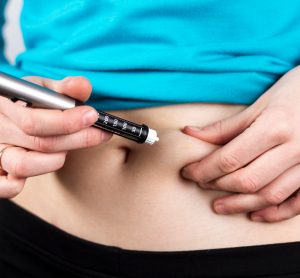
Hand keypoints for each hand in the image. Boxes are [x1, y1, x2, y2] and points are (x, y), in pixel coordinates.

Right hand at [0, 75, 111, 197]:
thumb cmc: (28, 100)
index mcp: (6, 105)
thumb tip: (82, 86)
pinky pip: (5, 187)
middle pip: (40, 143)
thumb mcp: (44, 89)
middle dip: (79, 139)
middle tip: (101, 132)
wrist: (8, 109)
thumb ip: (64, 89)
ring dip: (56, 159)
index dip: (67, 122)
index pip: (34, 121)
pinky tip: (43, 167)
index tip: (92, 116)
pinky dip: (19, 184)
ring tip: (68, 148)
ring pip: (24, 165)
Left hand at [180, 66, 299, 221]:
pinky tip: (255, 214)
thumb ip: (226, 126)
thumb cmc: (295, 92)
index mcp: (274, 127)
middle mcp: (294, 149)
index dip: (204, 169)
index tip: (188, 172)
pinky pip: (297, 203)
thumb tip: (190, 133)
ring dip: (240, 204)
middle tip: (200, 182)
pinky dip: (275, 212)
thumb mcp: (260, 104)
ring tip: (219, 205)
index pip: (229, 158)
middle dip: (217, 185)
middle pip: (246, 180)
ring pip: (269, 195)